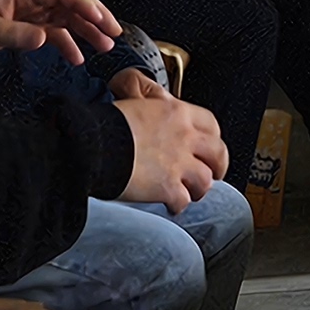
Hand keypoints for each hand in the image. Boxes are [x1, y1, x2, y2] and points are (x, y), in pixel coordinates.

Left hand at [0, 0, 122, 62]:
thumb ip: (14, 34)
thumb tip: (44, 39)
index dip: (83, 4)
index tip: (100, 18)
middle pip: (72, 4)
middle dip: (95, 17)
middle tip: (114, 32)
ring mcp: (34, 12)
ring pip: (68, 19)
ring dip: (87, 31)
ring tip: (105, 46)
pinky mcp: (29, 26)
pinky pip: (55, 33)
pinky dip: (68, 44)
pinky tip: (78, 58)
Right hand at [115, 94, 227, 212]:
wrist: (92, 145)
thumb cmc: (105, 125)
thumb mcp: (135, 103)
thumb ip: (151, 106)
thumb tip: (151, 104)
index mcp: (177, 113)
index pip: (210, 124)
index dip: (212, 138)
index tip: (208, 146)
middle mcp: (184, 137)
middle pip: (218, 152)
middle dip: (218, 166)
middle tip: (214, 173)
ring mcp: (178, 163)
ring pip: (205, 180)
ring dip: (199, 188)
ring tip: (190, 193)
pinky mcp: (167, 187)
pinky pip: (183, 200)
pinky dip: (178, 205)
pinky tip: (171, 206)